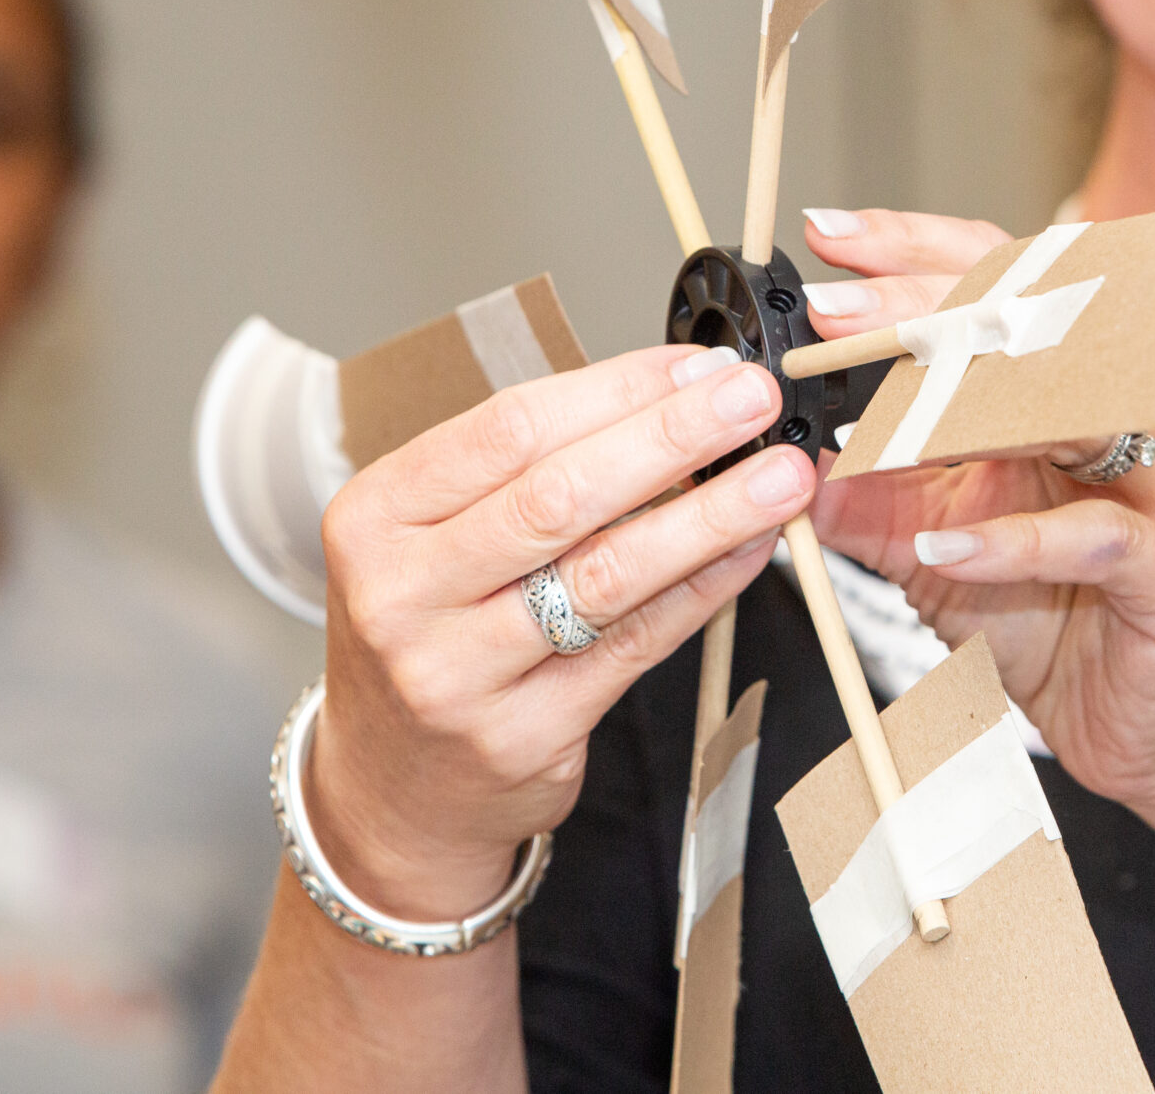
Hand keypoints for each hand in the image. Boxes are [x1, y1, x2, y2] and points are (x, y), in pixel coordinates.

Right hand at [309, 346, 815, 918]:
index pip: (509, 428)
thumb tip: (670, 397)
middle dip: (672, 436)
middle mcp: (401, 595)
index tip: (696, 365)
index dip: (617, 389)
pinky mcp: (520, 735)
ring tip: (779, 476)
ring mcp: (456, 674)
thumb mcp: (434, 538)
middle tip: (752, 399)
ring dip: (709, 515)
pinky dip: (702, 589)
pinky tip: (749, 551)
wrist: (390, 790)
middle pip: (557, 495)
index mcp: (375, 516)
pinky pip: (633, 644)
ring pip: (606, 574)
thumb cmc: (429, 633)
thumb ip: (531, 472)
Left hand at [799, 209, 1154, 813]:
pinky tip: (943, 547)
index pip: (995, 283)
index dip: (914, 251)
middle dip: (918, 311)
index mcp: (1060, 392)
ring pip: (1072, 415)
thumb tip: (781, 456)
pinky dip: (1014, 541)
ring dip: (966, 410)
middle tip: (828, 317)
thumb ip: (866, 498)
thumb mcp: (931, 550)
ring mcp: (1153, 490)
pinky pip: (1094, 538)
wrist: (1141, 724)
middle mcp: (1114, 418)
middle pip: (1027, 328)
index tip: (829, 237)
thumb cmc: (1053, 618)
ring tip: (876, 418)